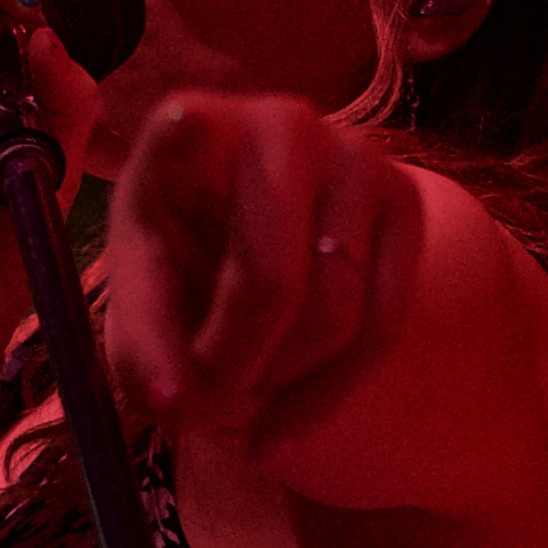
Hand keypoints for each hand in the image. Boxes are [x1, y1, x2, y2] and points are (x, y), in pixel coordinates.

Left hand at [106, 92, 422, 455]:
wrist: (266, 244)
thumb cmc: (185, 261)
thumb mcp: (143, 298)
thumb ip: (142, 348)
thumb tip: (172, 405)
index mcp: (191, 128)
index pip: (190, 126)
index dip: (188, 134)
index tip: (185, 128)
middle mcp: (280, 124)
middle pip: (270, 275)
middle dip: (235, 364)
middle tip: (206, 409)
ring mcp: (355, 156)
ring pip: (334, 313)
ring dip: (281, 381)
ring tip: (244, 388)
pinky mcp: (406, 201)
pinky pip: (383, 326)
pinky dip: (327, 395)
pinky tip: (284, 422)